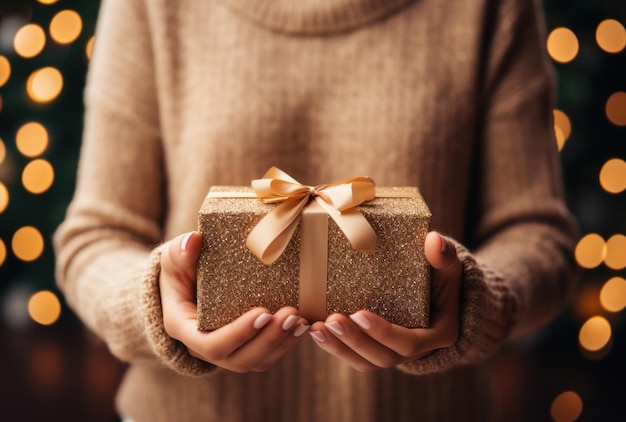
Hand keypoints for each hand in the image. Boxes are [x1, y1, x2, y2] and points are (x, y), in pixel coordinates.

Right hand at [159, 231, 310, 372]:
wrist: (185, 282)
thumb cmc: (180, 267)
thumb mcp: (174, 257)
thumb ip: (180, 251)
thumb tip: (193, 242)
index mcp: (183, 328)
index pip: (210, 345)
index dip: (238, 334)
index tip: (263, 311)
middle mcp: (202, 347)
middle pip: (238, 358)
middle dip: (268, 339)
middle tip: (291, 314)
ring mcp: (224, 351)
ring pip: (255, 361)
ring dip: (281, 343)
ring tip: (300, 320)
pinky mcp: (242, 349)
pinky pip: (265, 356)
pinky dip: (285, 344)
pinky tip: (303, 325)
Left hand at [308, 231, 461, 371]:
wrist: (435, 290)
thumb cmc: (441, 275)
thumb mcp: (447, 266)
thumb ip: (443, 255)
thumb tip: (434, 240)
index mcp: (438, 335)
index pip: (409, 342)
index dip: (383, 332)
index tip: (358, 314)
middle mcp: (417, 351)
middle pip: (383, 357)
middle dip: (355, 341)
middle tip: (331, 321)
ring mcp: (395, 353)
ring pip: (366, 361)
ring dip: (338, 347)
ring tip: (315, 329)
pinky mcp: (376, 349)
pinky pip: (354, 356)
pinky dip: (334, 346)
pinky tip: (312, 329)